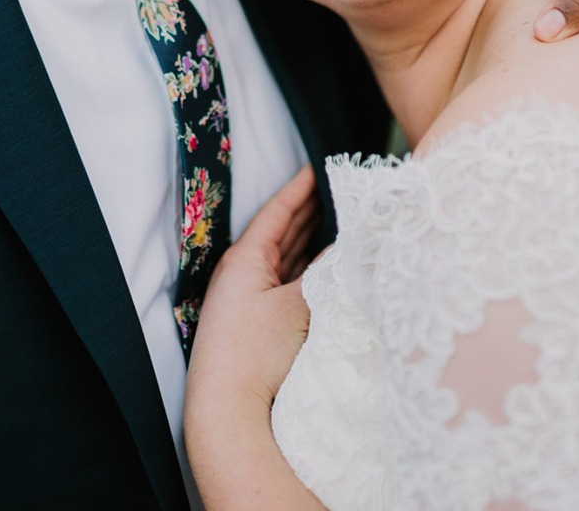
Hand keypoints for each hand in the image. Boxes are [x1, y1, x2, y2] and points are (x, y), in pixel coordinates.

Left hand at [185, 166, 325, 510]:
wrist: (226, 411)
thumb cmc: (256, 353)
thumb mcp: (301, 305)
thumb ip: (328, 274)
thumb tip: (351, 251)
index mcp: (246, 259)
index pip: (277, 211)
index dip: (300, 187)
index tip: (318, 166)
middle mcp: (244, 274)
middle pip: (281, 232)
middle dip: (308, 210)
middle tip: (334, 188)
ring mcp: (248, 300)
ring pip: (286, 259)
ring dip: (310, 240)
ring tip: (335, 218)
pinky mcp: (257, 325)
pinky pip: (287, 283)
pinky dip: (308, 269)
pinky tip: (326, 266)